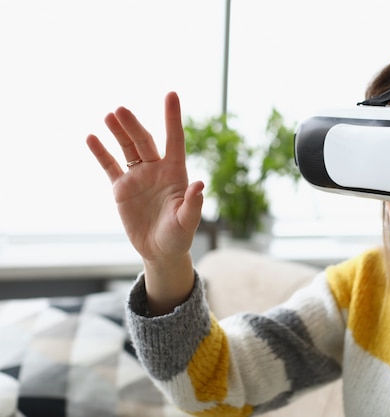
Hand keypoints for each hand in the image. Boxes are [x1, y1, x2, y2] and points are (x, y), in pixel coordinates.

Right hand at [86, 92, 203, 313]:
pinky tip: (91, 138)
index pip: (175, 139)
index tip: (171, 94)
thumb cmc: (179, 236)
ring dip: (118, 132)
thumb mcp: (187, 222)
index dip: (172, 117)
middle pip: (145, 141)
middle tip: (120, 110)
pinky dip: (101, 153)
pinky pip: (110, 166)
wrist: (159, 251)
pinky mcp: (121, 189)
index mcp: (176, 173)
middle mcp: (157, 170)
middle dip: (133, 125)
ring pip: (127, 148)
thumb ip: (193, 204)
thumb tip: (200, 185)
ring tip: (110, 115)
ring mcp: (138, 177)